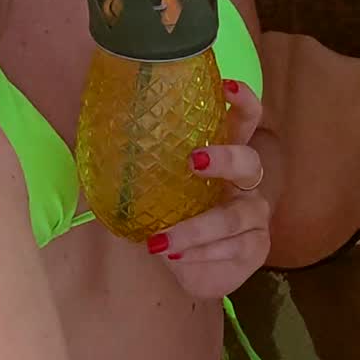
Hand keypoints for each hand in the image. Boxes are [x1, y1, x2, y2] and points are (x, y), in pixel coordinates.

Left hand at [145, 80, 269, 298]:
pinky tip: (176, 258)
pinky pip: (232, 248)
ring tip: (160, 242)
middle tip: (192, 160)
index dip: (242, 101)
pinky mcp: (256, 246)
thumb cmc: (177, 220)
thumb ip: (148, 169)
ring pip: (232, 217)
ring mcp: (255, 215)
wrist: (195, 272)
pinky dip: (201, 254)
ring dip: (194, 229)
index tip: (225, 86)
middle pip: (249, 161)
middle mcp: (246, 182)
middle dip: (225, 158)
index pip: (246, 120)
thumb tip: (103, 145)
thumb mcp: (161, 191)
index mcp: (226, 157)